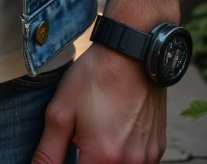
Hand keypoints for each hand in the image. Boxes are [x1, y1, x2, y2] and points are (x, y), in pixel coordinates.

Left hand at [32, 44, 165, 163]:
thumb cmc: (95, 78)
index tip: (69, 149)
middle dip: (87, 161)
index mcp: (103, 158)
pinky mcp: (158, 149)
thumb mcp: (61, 111)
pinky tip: (115, 134)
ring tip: (98, 134)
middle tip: (81, 140)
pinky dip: (123, 157)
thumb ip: (48, 151)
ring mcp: (148, 158)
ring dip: (105, 161)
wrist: (132, 53)